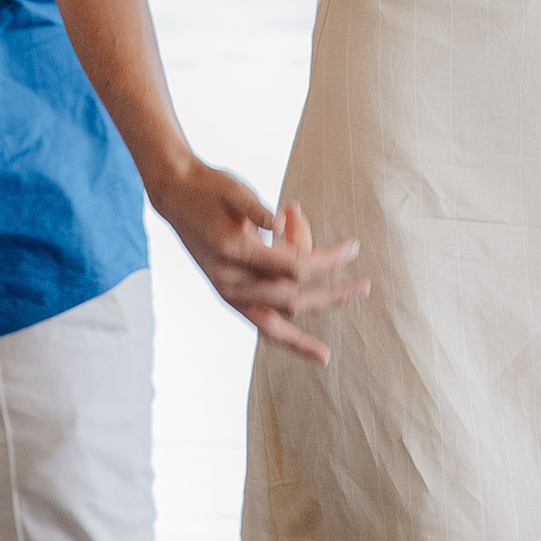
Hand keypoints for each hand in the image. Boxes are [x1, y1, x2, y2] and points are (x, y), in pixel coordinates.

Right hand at [147, 162, 367, 364]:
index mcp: (232, 251)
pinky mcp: (230, 296)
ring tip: (345, 297)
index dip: (326, 258)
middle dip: (331, 294)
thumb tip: (281, 220)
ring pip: (277, 323)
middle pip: (292, 298)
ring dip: (313, 317)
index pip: (292, 265)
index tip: (353, 247)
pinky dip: (288, 338)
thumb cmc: (210, 189)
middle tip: (365, 286)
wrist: (175, 197)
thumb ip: (255, 208)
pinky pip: (263, 325)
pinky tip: (313, 352)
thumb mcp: (234, 190)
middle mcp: (228, 280)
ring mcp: (227, 293)